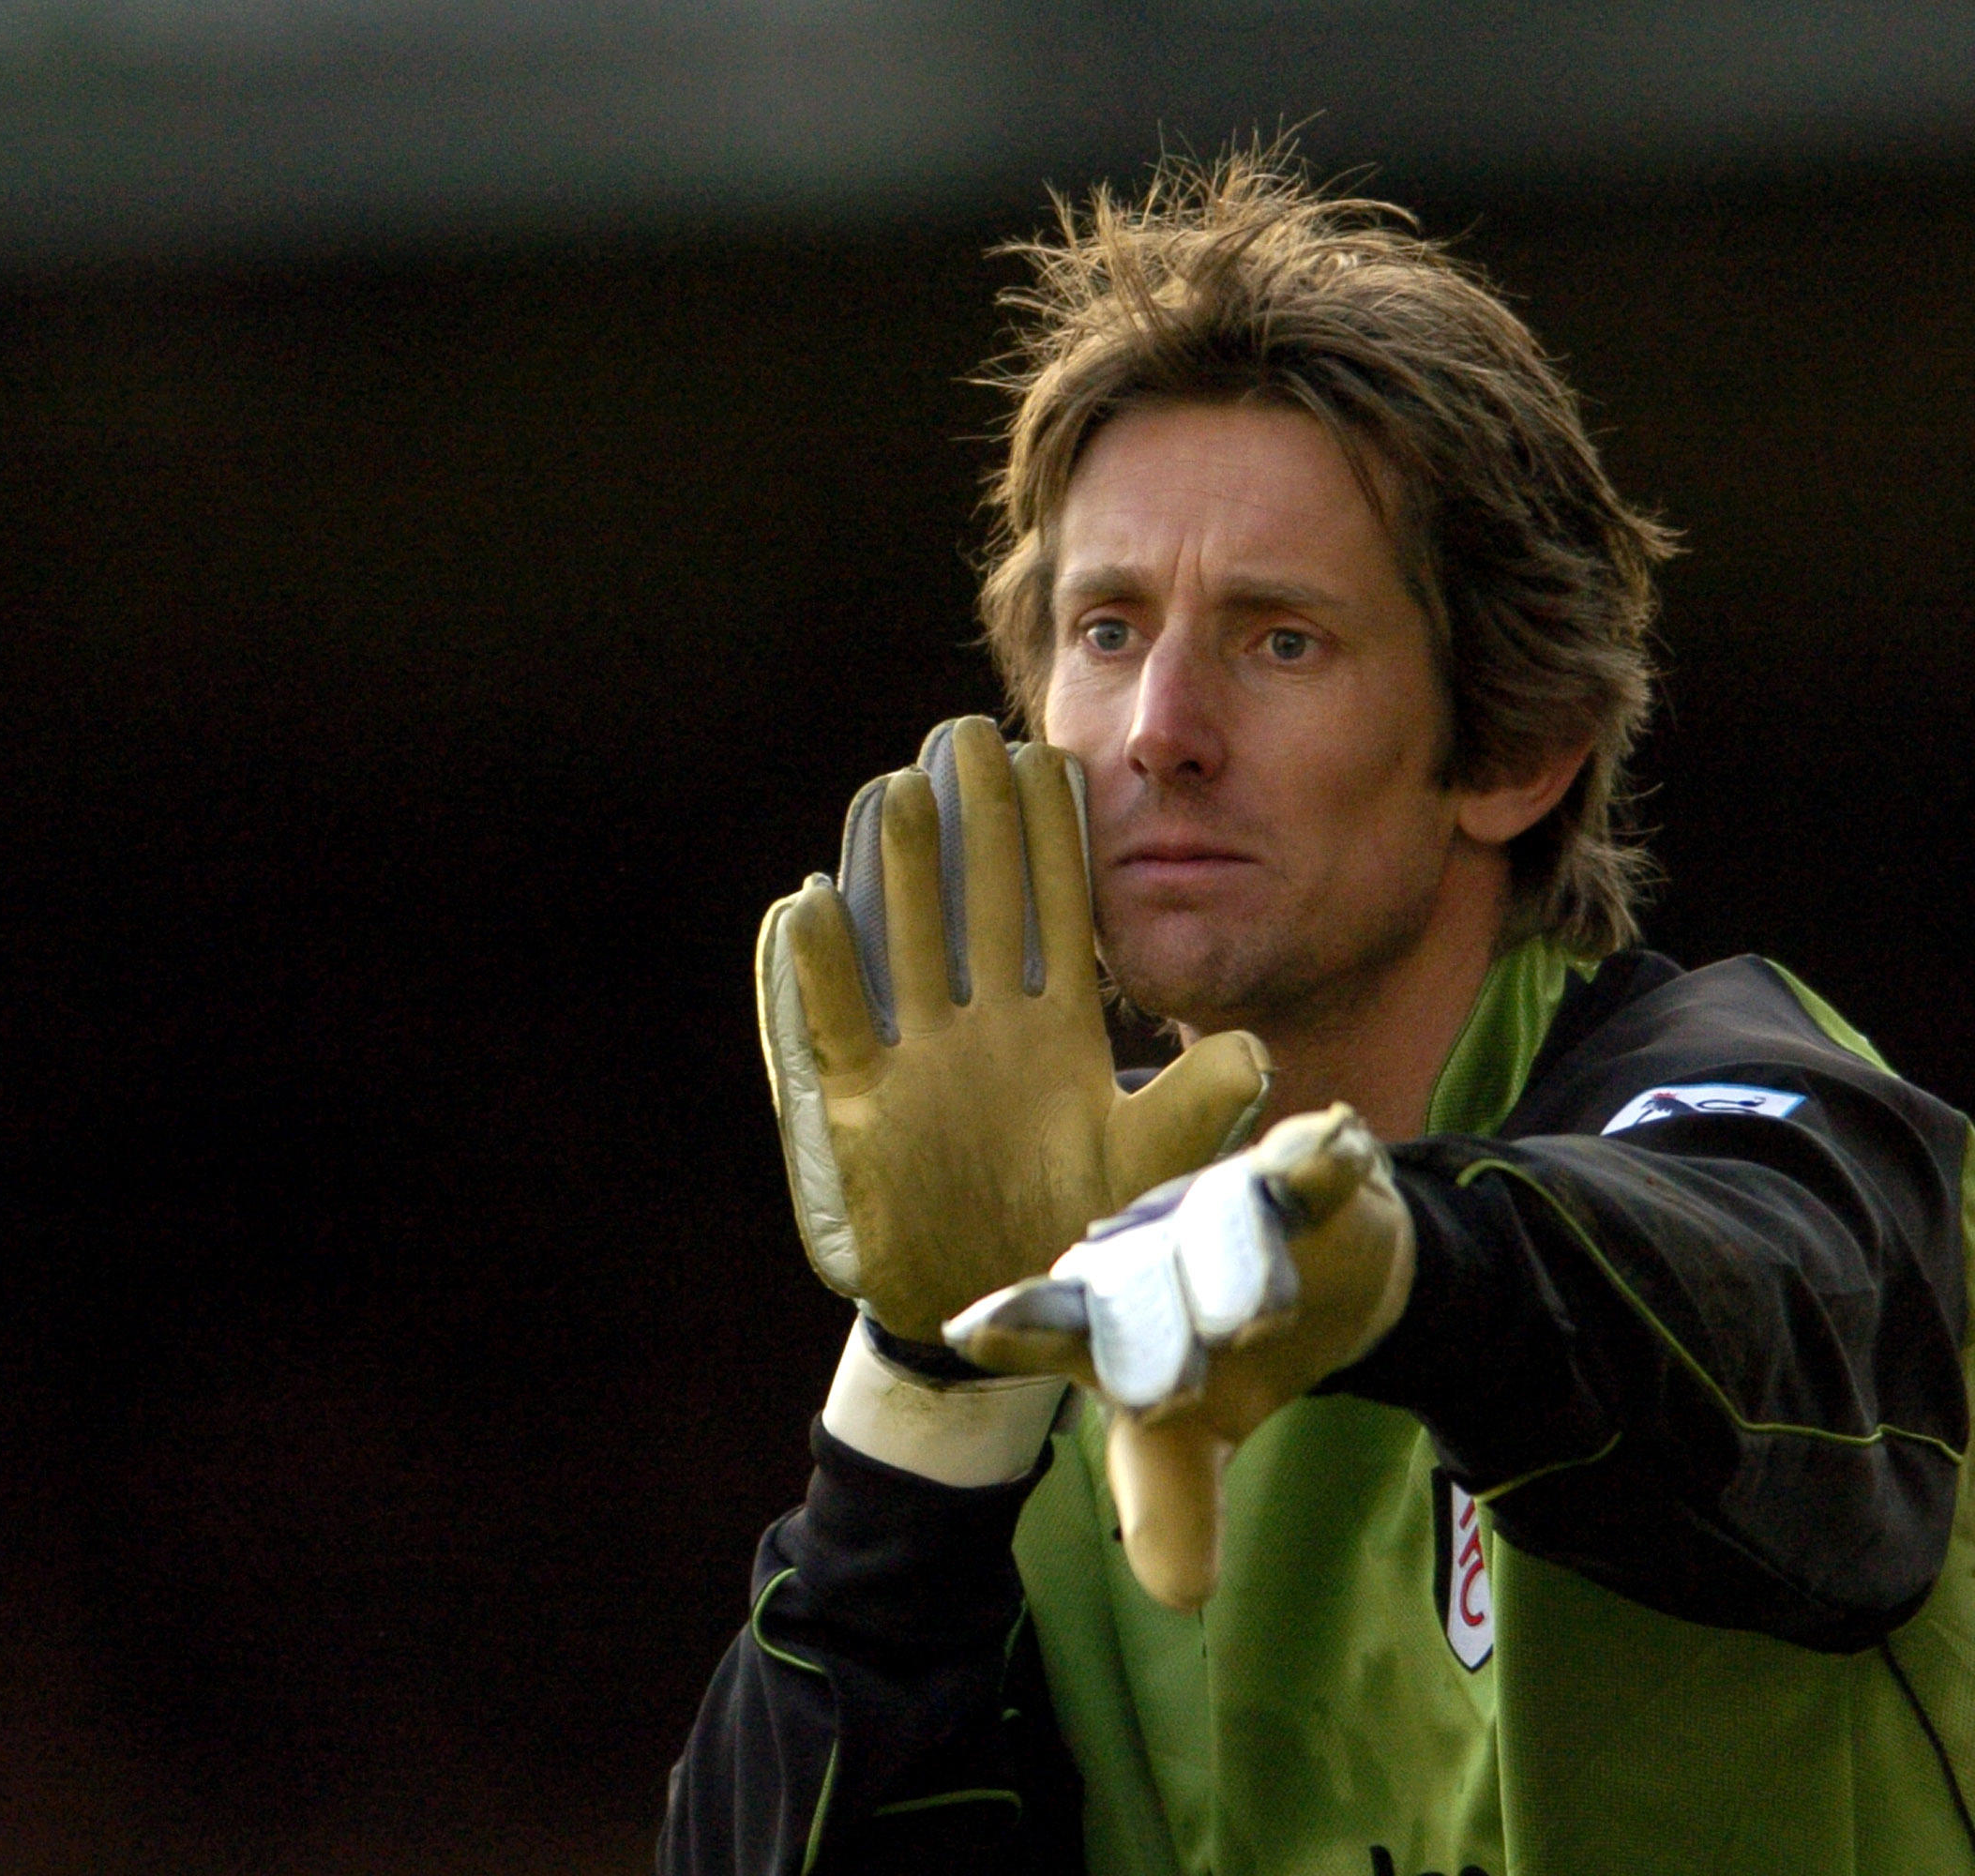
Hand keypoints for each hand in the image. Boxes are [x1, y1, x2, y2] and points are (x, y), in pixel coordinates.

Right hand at [755, 716, 1271, 1345]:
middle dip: (970, 821)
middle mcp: (983, 1029)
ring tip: (895, 789)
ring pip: (905, 944)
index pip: (1054, 912)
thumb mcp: (1148, 1169)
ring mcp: (918, 1062)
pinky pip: (837, 1023)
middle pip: (974, 903)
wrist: (1005, 1309)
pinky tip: (810, 903)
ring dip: (896, 872)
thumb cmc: (1077, 1228)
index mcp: (1054, 1030)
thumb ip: (1196, 1109)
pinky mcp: (861, 1109)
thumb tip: (1250, 1050)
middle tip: (966, 733)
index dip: (1051, 838)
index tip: (1049, 759)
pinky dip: (820, 971)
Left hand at [946, 1103, 1416, 1608]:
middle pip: (1134, 1275)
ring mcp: (1226, 1198)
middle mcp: (1154, 1244)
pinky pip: (1310, 1159)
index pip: (1057, 1323)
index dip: (1019, 1325)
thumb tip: (1175, 1594)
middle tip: (1162, 1397)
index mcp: (1107, 1311)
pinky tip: (1333, 1160)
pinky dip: (1321, 1159)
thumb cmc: (1225, 1358)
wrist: (1327, 1282)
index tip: (972, 1331)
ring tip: (1255, 1317)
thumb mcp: (1198, 1436)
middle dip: (1141, 1327)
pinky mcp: (1304, 1171)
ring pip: (1219, 1216)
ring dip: (1231, 1260)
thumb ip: (1175, 1500)